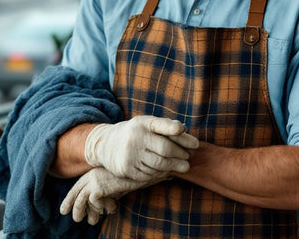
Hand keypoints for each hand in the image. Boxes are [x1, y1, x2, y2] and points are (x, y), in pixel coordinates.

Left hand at [60, 167, 162, 224]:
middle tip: (78, 220)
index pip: (77, 187)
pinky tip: (114, 206)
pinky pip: (94, 203)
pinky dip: (104, 208)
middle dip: (76, 210)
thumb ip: (104, 194)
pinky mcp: (98, 186)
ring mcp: (93, 180)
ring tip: (94, 221)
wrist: (138, 168)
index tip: (63, 211)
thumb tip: (94, 213)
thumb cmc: (129, 177)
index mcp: (93, 173)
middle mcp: (90, 176)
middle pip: (75, 196)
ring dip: (89, 214)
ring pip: (81, 202)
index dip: (69, 200)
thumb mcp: (114, 185)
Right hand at [84, 115, 198, 180]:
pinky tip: (165, 170)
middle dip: (180, 155)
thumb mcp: (147, 123)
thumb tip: (185, 130)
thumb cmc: (135, 132)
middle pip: (165, 150)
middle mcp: (135, 137)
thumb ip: (165, 125)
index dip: (178, 132)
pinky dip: (160, 173)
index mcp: (143, 123)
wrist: (106, 144)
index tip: (192, 140)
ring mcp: (129, 154)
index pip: (163, 126)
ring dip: (172, 167)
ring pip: (158, 165)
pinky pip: (148, 175)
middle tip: (188, 158)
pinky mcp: (125, 169)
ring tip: (181, 166)